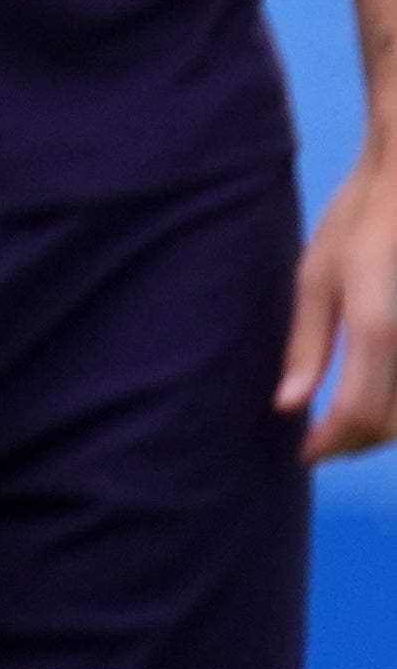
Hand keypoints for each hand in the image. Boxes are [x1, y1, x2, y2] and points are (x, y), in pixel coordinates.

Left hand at [282, 145, 396, 460]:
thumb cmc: (364, 217)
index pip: (363, 412)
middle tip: (320, 439)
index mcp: (379, 324)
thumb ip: (308, 343)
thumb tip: (286, 407)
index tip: (303, 452)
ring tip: (344, 423)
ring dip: (383, 427)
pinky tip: (375, 394)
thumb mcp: (321, 272)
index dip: (332, 442)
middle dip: (359, 440)